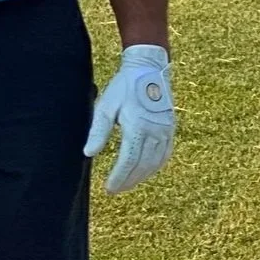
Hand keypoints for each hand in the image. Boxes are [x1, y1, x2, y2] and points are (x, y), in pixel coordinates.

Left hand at [84, 44, 174, 194]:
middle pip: (143, 165)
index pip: (129, 160)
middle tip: (115, 190)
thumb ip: (98, 131)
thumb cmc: (123, 88)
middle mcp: (156, 131)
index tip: (109, 188)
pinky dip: (155, 166)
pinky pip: (165, 154)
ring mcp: (166, 131)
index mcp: (138, 126)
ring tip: (127, 184)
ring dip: (141, 176)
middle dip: (129, 180)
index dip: (119, 177)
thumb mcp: (105, 107)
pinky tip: (145, 172)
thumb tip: (89, 153)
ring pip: (156, 162)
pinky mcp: (171, 129)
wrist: (148, 70)